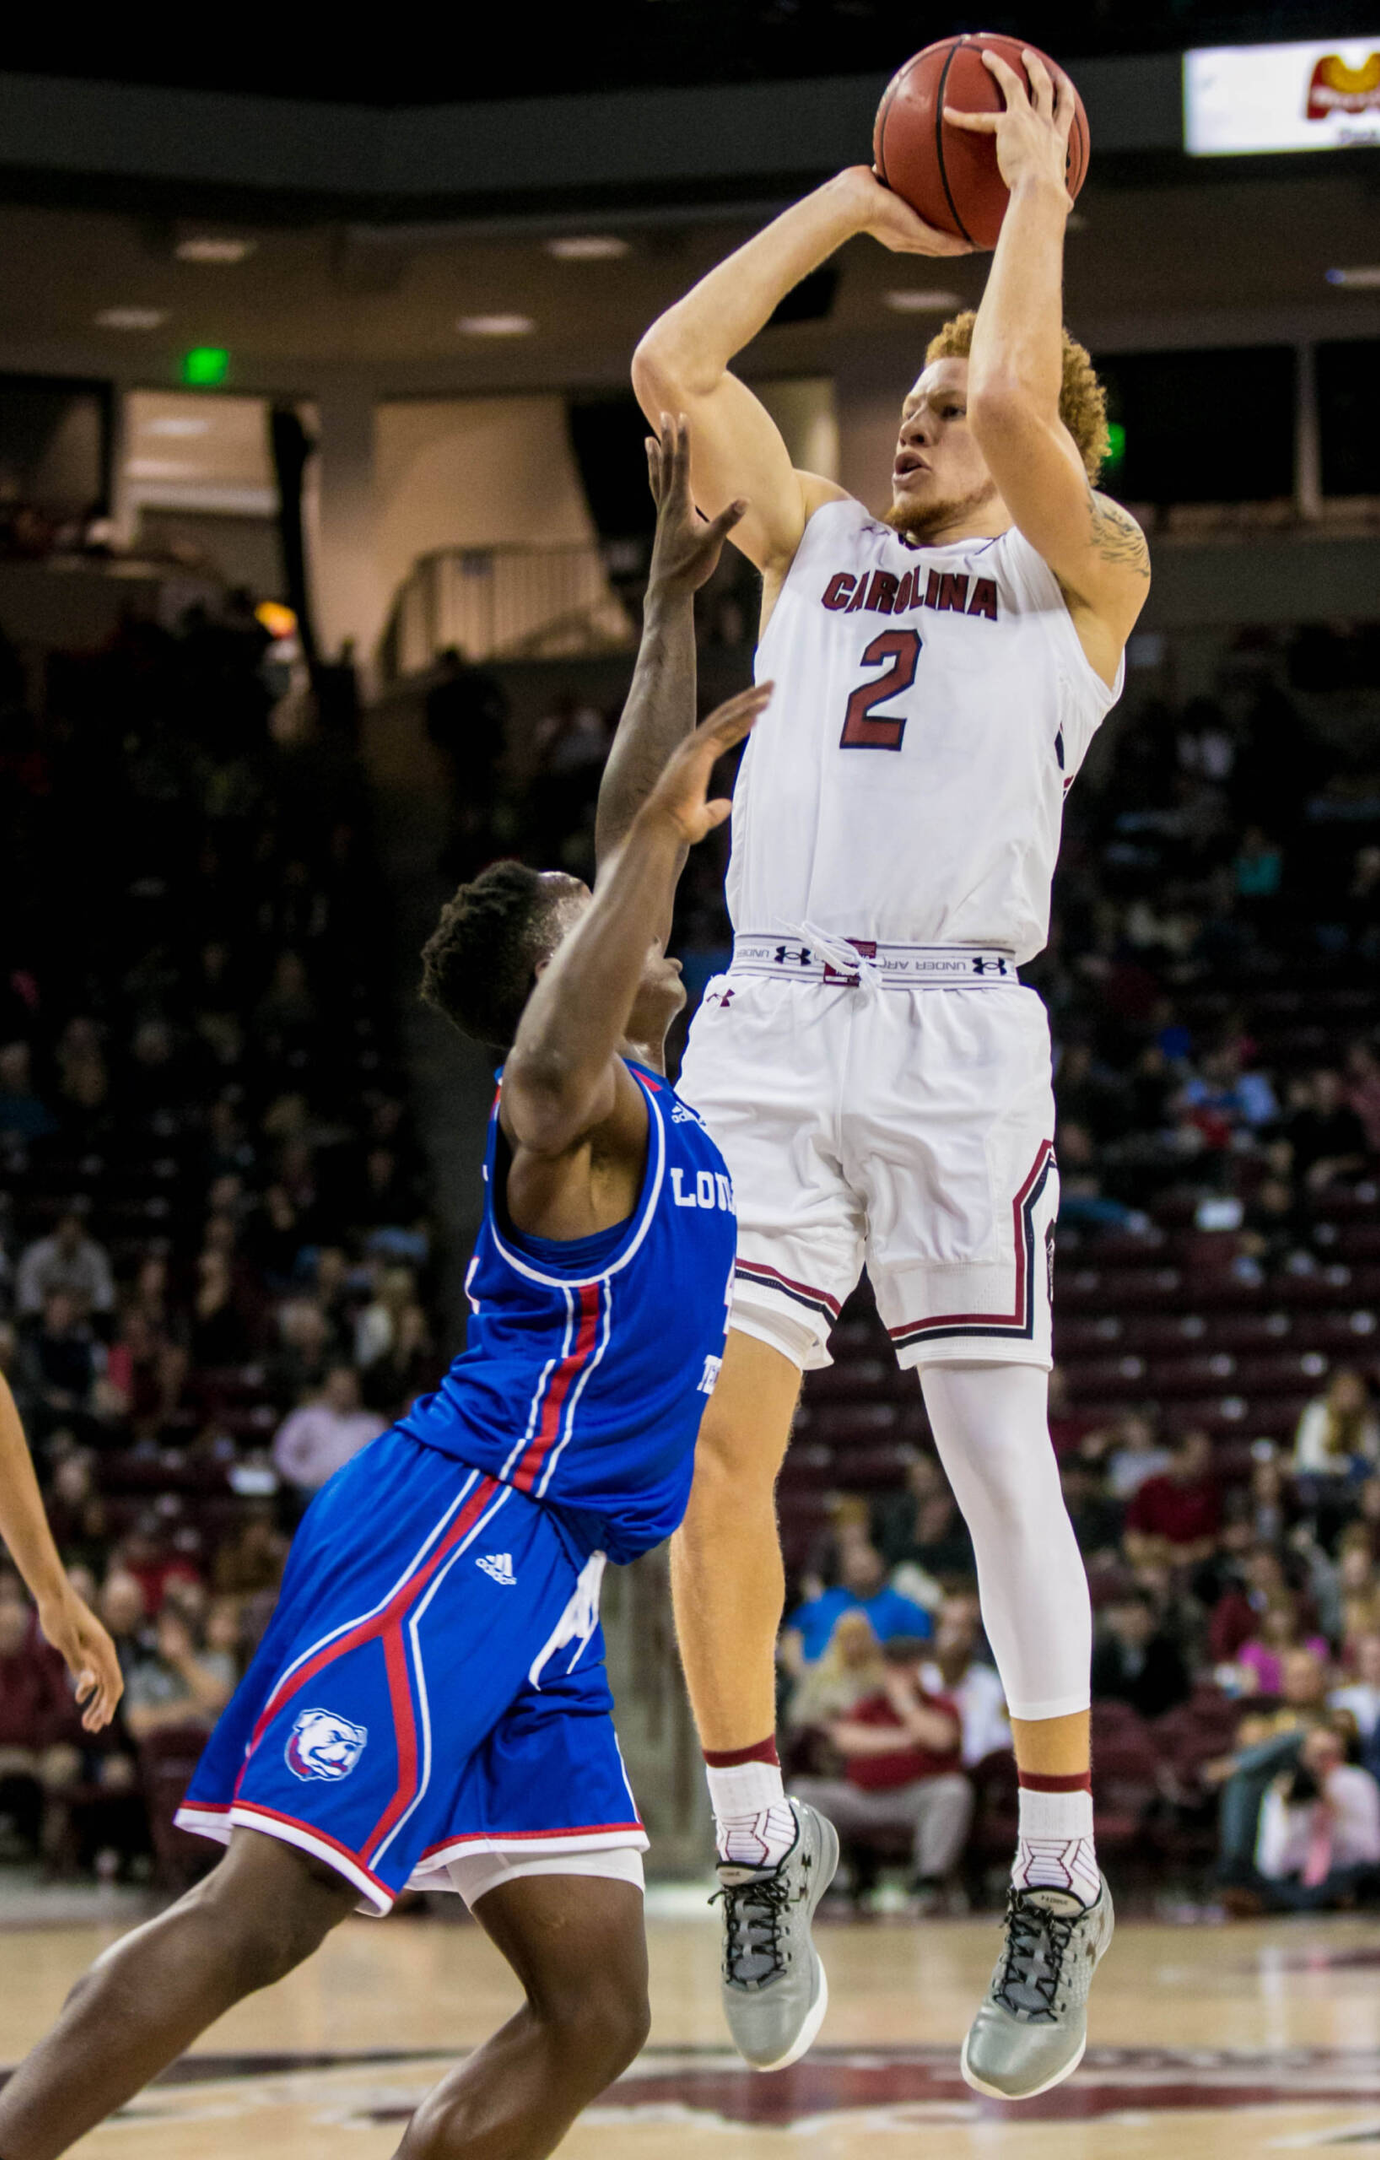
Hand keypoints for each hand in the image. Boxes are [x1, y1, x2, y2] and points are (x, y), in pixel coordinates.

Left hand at [37, 1587, 123, 1732]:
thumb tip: (90, 1686)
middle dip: (102, 1708)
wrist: (54, 1596)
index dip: (109, 1704)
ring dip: (95, 1701)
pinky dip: (88, 1688)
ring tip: (85, 1722)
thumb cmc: (59, 1616)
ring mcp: (96, 1650)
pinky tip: (79, 1699)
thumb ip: (78, 1664)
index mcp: (104, 1649)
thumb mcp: (65, 1641)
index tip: (103, 1722)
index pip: (113, 1682)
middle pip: (110, 1686)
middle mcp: (104, 1651)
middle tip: (90, 1728)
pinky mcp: (87, 1649)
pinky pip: (94, 1673)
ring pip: (102, 1681)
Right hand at [637, 681, 770, 845]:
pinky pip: (725, 727)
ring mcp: (695, 746)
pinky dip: (743, 715)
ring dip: (749, 701)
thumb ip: (715, 810)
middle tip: (769, 686)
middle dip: (747, 700)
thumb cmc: (678, 825)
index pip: (722, 734)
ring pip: (726, 716)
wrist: (663, 826)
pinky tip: (760, 707)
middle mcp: (693, 748)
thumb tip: (728, 805)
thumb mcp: (703, 818)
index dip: (741, 721)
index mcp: (694, 760)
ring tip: (770, 687)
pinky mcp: (699, 750)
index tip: (758, 710)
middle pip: (725, 716)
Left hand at [646, 415, 746, 596]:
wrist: (668, 589)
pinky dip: (656, 478)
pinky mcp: (663, 523)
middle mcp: (668, 504)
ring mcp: (663, 514)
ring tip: (649, 440)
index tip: (682, 417)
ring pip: (658, 477)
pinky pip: (658, 492)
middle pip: (667, 464)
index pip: (682, 464)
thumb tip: (744, 501)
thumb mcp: (712, 544)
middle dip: (668, 438)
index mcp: (680, 504)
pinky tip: (658, 476)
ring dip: (655, 456)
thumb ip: (726, 521)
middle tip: (664, 413)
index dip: (683, 439)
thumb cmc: (690, 567)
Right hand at [838, 165, 971, 256]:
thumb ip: (938, 241)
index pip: (938, 245)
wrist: (853, 197)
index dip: (958, 244)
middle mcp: (901, 223)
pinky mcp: (886, 183)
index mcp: (908, 239)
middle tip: (972, 214)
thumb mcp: (915, 231)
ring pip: (920, 203)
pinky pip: (908, 180)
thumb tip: (966, 249)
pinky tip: (929, 166)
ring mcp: (893, 204)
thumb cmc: (883, 216)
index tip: (977, 239)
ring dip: (934, 199)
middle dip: (950, 223)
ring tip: (953, 189)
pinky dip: (919, 178)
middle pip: (931, 224)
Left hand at [944, 48, 1074, 204]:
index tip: (1061, 82)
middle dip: (1036, 68)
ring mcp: (1028, 119)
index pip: (1064, 110)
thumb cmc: (1050, 199)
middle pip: (1043, 87)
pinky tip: (947, 113)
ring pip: (1015, 84)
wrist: (1041, 191)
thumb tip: (1067, 209)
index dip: (1064, 93)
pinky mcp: (1008, 124)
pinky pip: (980, 118)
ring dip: (1001, 68)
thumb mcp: (1060, 195)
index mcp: (1058, 139)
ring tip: (988, 57)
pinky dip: (963, 117)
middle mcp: (1045, 123)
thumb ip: (1062, 198)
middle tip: (1027, 56)